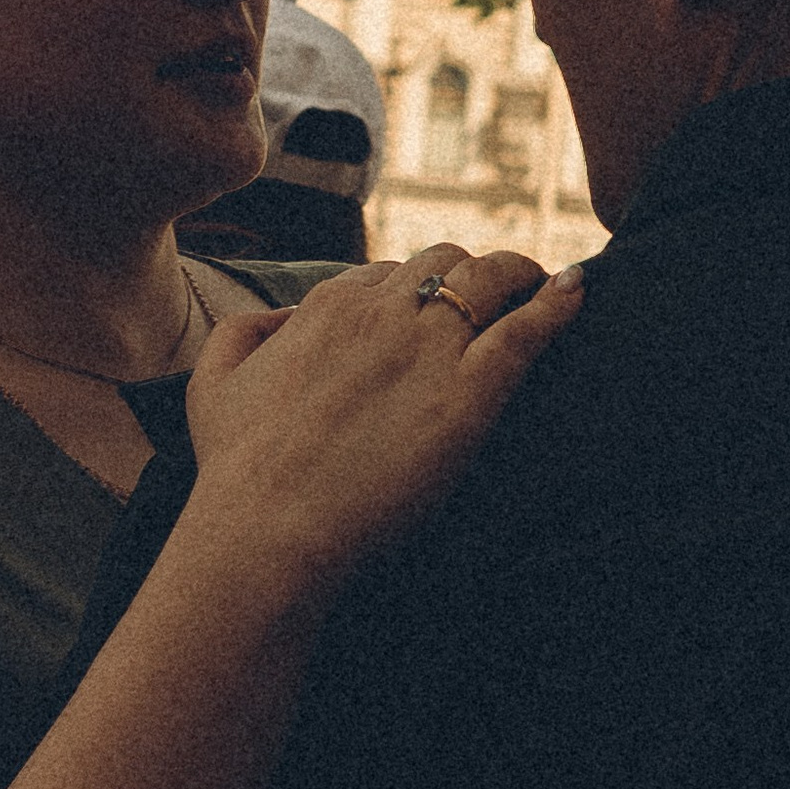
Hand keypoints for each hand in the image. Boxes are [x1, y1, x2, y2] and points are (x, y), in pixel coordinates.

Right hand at [181, 245, 582, 594]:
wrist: (268, 526)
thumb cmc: (236, 469)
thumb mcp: (212, 383)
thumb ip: (243, 331)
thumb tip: (284, 314)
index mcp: (327, 306)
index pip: (385, 275)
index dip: (410, 291)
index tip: (427, 311)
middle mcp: (382, 311)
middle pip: (443, 262)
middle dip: (467, 274)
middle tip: (490, 298)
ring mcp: (429, 346)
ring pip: (490, 278)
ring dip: (518, 274)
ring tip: (541, 283)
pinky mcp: (470, 392)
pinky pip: (527, 328)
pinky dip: (557, 302)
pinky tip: (577, 290)